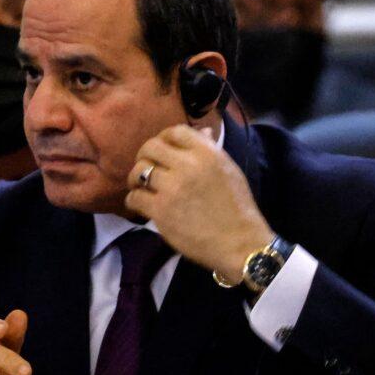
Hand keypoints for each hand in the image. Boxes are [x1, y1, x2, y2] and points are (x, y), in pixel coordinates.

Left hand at [125, 124, 273, 282]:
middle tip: (146, 168)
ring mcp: (172, 187)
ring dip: (135, 179)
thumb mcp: (229, 170)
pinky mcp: (161, 210)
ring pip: (138, 171)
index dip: (164, 138)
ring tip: (140, 187)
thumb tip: (201, 131)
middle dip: (144, 156)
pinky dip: (134, 200)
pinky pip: (134, 197)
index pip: (175, 131)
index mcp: (207, 153)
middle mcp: (188, 165)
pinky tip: (141, 205)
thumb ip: (210, 149)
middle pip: (150, 147)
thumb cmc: (236, 207)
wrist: (240, 243)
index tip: (162, 151)